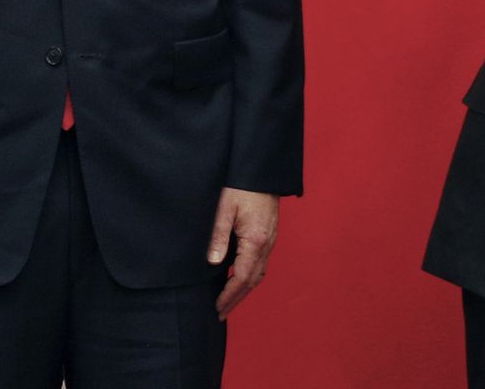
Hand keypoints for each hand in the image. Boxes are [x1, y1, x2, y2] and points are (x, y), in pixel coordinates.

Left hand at [207, 187, 278, 319]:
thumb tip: (214, 262)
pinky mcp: (269, 234)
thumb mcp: (224, 209)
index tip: (218, 307)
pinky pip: (261, 262)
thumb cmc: (241, 186)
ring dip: (244, 289)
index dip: (230, 295)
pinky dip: (250, 275)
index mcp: (255, 240)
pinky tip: (239, 276)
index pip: (243, 277)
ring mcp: (270, 240)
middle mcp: (267, 244)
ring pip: (259, 273)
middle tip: (221, 312)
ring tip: (228, 300)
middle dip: (237, 298)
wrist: (262, 170)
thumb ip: (218, 236)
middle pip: (253, 280)